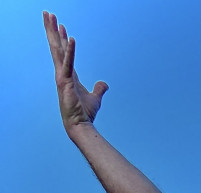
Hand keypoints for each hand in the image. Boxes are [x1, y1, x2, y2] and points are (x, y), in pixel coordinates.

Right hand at [43, 11, 107, 129]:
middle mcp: (62, 73)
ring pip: (57, 50)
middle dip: (52, 29)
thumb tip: (104, 84)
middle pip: (56, 47)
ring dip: (54, 33)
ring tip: (52, 17)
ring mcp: (62, 76)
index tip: (60, 26)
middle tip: (48, 13)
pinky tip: (70, 37)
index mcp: (68, 75)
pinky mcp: (66, 81)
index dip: (62, 39)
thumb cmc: (84, 113)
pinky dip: (70, 50)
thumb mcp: (95, 98)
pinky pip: (68, 62)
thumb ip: (99, 89)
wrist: (80, 124)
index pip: (64, 53)